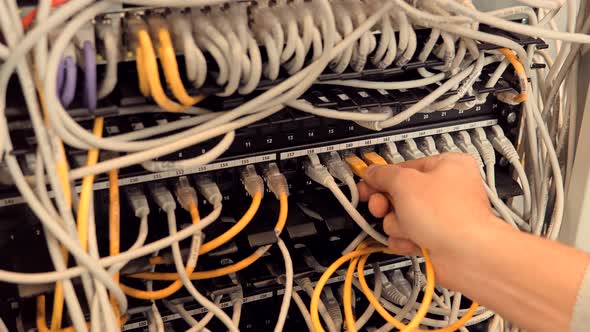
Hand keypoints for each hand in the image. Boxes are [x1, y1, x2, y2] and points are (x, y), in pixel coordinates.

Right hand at [358, 153, 500, 286]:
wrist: (467, 255)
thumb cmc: (449, 215)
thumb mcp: (405, 183)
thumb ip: (383, 174)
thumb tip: (371, 172)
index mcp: (447, 165)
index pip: (404, 166)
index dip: (382, 176)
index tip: (366, 184)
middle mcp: (446, 189)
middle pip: (399, 192)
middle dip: (387, 203)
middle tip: (380, 207)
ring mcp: (441, 215)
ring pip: (400, 216)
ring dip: (398, 224)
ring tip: (410, 227)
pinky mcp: (435, 238)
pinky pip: (407, 235)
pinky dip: (406, 239)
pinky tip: (415, 241)